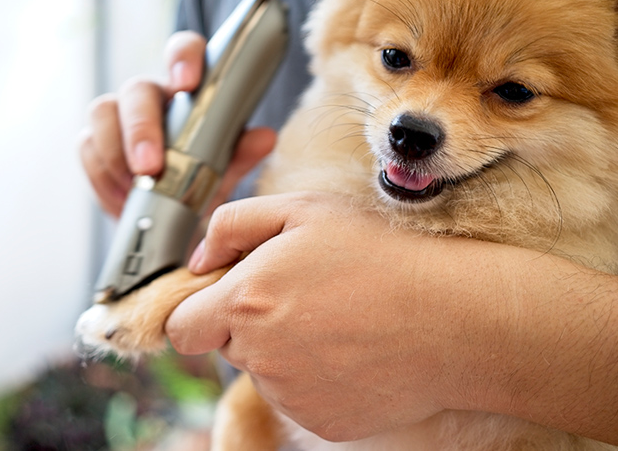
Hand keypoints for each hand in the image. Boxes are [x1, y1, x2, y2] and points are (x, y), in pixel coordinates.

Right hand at [79, 31, 276, 216]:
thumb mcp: (227, 172)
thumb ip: (242, 154)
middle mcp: (151, 97)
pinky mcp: (94, 145)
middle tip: (152, 167)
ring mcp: (118, 118)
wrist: (176, 222)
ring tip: (136, 192)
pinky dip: (104, 179)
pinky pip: (87, 150)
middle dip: (141, 127)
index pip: (183, 51)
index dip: (183, 58)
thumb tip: (264, 138)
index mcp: (188, 90)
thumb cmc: (203, 185)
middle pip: (136, 89)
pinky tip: (123, 202)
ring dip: (116, 156)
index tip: (188, 82)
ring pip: (102, 114)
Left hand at [166, 191, 617, 443]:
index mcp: (244, 302)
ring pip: (263, 370)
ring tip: (335, 320)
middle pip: (225, 345)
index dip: (197, 309)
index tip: (225, 297)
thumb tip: (198, 258)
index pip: (181, 326)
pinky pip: (296, 397)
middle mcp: (258, 356)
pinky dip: (313, 376)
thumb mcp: (303, 210)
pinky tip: (350, 349)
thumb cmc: (378, 257)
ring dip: (283, 348)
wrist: (449, 319)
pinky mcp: (318, 420)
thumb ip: (233, 224)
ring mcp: (288, 394)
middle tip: (300, 297)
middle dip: (247, 322)